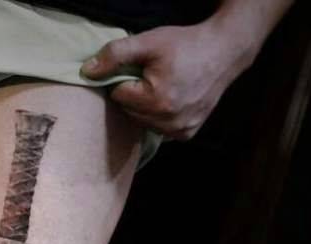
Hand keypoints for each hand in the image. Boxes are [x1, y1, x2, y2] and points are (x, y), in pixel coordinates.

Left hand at [81, 21, 254, 140]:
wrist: (224, 52)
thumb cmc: (186, 44)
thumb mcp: (149, 42)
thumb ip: (115, 55)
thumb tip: (86, 71)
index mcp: (156, 101)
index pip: (119, 97)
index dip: (124, 80)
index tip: (140, 68)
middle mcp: (168, 122)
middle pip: (130, 113)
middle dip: (134, 96)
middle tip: (151, 76)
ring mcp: (179, 131)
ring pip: (144, 123)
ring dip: (145, 108)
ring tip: (162, 87)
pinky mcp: (187, 134)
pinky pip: (160, 129)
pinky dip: (160, 117)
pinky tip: (171, 100)